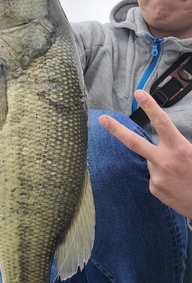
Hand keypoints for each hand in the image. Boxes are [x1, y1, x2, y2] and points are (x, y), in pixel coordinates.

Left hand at [99, 90, 191, 218]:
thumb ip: (180, 144)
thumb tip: (169, 138)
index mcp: (179, 149)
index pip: (161, 122)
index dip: (150, 106)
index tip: (139, 93)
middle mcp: (164, 161)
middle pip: (134, 142)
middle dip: (115, 129)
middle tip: (102, 119)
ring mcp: (157, 177)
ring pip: (151, 161)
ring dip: (160, 162)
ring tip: (179, 173)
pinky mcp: (154, 189)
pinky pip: (154, 177)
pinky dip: (162, 177)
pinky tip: (175, 183)